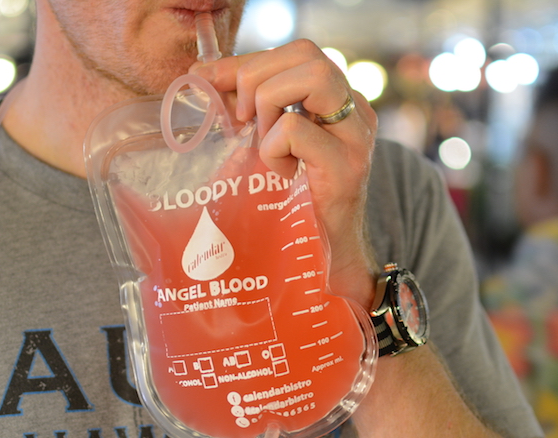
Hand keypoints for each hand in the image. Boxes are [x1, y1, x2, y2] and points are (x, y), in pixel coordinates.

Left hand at [191, 40, 378, 308]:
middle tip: (241, 118)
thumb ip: (249, 111)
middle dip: (257, 76)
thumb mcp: (272, 148)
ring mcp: (355, 138)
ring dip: (270, 104)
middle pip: (308, 53)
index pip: (298, 52)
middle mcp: (356, 112)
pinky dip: (272, 147)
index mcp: (340, 102)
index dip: (249, 60)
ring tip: (262, 142)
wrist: (332, 264)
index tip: (210, 79)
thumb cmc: (297, 208)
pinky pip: (294, 129)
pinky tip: (279, 175)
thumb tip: (201, 76)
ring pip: (311, 77)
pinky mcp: (345, 168)